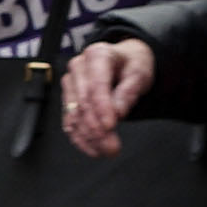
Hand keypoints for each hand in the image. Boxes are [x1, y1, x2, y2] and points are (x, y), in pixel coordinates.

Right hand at [63, 38, 155, 155]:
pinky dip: (81, 139)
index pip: (96, 85)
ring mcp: (70, 83)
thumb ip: (128, 92)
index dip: (102, 108)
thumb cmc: (132, 65)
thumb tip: (117, 113)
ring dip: (89, 137)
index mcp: (97, 55)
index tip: (111, 126)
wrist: (124, 60)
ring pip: (74, 116)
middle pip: (83, 103)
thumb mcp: (139, 74)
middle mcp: (78, 67)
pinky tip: (94, 149)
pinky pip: (70, 122)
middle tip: (113, 147)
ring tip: (107, 151)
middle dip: (97, 129)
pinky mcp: (68, 99)